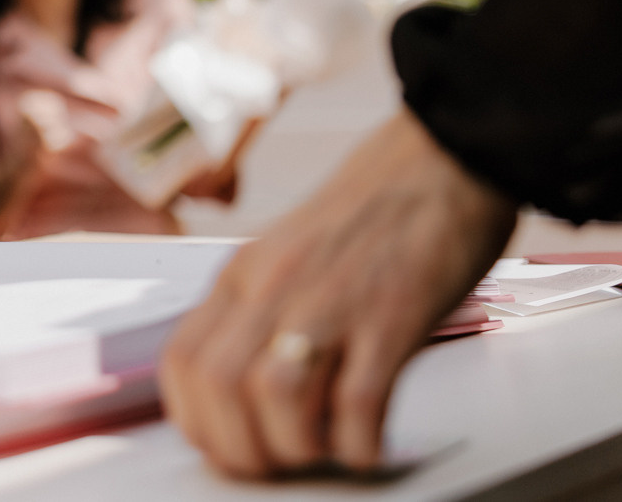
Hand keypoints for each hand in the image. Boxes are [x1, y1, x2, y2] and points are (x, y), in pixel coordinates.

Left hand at [160, 111, 515, 478]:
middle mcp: (274, 286)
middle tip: (277, 463)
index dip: (197, 421)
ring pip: (273, 396)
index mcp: (243, 274)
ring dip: (295, 447)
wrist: (440, 159)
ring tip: (323, 452)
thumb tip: (245, 390)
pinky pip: (358, 401)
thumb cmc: (372, 213)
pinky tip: (369, 443)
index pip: (182, 362)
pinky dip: (359, 443)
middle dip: (241, 448)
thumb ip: (261, 312)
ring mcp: (330, 301)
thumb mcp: (287, 257)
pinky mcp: (391, 316)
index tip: (227, 445)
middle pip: (217, 386)